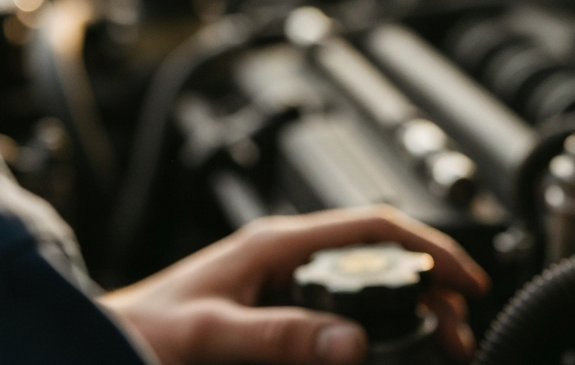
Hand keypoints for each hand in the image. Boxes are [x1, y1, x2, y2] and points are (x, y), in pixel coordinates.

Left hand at [100, 207, 489, 364]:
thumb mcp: (212, 334)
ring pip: (361, 283)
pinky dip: (374, 323)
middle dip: (427, 282)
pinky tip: (388, 346)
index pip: (367, 227)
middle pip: (374, 255)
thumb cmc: (147, 329)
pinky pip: (338, 309)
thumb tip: (351, 342)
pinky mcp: (277, 309)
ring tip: (439, 340)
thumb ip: (278, 336)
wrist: (109, 342)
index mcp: (275, 244)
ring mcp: (281, 281)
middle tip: (460, 328)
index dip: (425, 246)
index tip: (465, 279)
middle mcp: (283, 255)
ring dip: (405, 306)